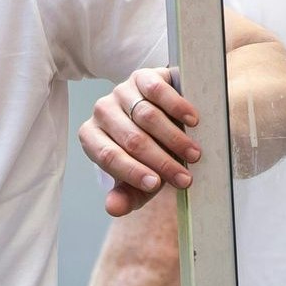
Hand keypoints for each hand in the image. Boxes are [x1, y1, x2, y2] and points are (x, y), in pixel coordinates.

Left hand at [78, 65, 202, 216]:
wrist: (164, 120)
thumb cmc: (147, 155)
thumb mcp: (138, 179)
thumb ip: (126, 195)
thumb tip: (113, 208)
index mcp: (91, 137)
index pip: (108, 157)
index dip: (133, 172)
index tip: (156, 186)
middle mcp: (101, 111)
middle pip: (131, 139)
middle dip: (161, 161)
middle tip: (185, 178)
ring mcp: (120, 91)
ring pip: (147, 117)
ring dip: (174, 139)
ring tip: (194, 155)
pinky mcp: (142, 76)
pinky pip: (158, 91)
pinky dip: (177, 108)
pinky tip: (193, 121)